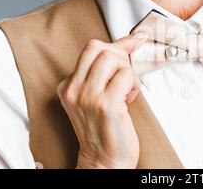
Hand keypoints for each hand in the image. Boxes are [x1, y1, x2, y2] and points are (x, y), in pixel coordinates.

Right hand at [57, 33, 147, 168]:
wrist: (104, 161)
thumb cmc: (104, 130)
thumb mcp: (95, 97)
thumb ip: (104, 73)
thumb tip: (127, 44)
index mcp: (68, 86)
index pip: (91, 49)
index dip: (117, 44)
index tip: (133, 41)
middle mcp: (74, 90)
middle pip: (100, 48)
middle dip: (121, 55)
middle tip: (127, 72)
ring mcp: (88, 97)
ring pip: (113, 58)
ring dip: (128, 72)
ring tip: (126, 90)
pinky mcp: (105, 105)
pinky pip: (126, 76)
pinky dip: (133, 85)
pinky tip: (129, 100)